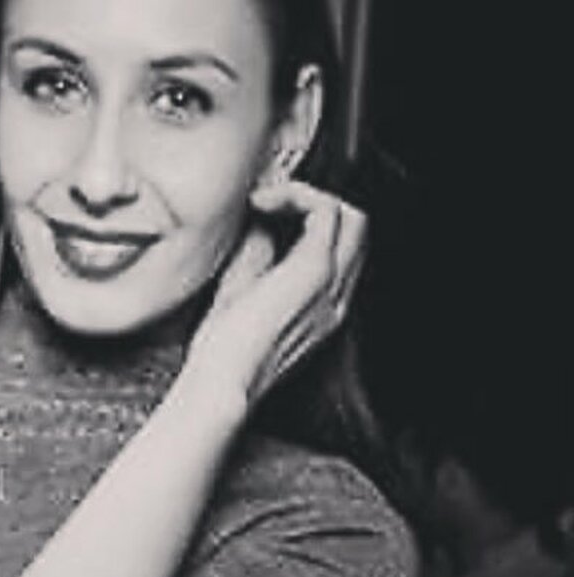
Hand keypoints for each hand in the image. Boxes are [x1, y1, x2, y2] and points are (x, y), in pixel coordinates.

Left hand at [187, 181, 366, 405]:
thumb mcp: (241, 291)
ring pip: (350, 215)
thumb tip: (259, 218)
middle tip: (267, 200)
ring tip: (265, 201)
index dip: (307, 219)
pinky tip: (262, 203)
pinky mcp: (314, 271)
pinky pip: (325, 210)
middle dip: (311, 203)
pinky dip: (295, 195)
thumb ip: (258, 255)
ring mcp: (331, 283)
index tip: (265, 211)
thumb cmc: (222, 351)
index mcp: (322, 307)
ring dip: (307, 196)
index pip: (339, 248)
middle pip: (354, 227)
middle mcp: (336, 296)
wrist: (222, 382)